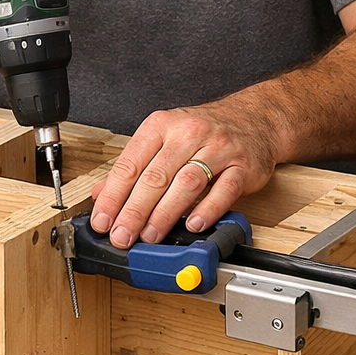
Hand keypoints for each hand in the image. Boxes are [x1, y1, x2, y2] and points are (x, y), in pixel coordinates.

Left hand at [89, 100, 285, 248]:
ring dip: (165, 213)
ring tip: (150, 236)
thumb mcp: (163, 138)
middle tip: (122, 235)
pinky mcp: (242, 166)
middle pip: (155, 176)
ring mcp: (217, 148)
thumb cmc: (204, 132)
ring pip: (186, 183)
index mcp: (161, 125)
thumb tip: (101, 195)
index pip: (130, 164)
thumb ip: (134, 166)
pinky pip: (224, 190)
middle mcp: (188, 133)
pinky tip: (193, 225)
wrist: (254, 119)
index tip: (102, 220)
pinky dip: (207, 209)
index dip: (113, 196)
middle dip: (134, 211)